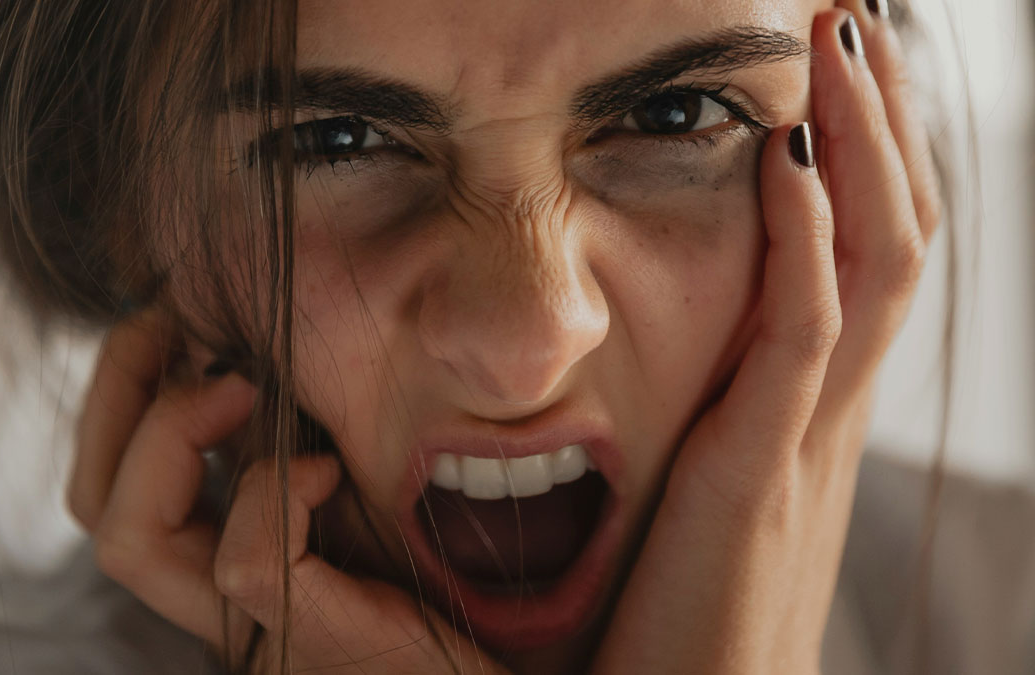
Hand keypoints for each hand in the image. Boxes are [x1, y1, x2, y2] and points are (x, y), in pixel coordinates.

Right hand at [69, 309, 508, 672]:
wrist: (527, 659)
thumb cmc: (459, 561)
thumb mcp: (361, 473)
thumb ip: (301, 431)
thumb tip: (255, 342)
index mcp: (223, 551)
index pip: (105, 483)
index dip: (117, 386)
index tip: (172, 315)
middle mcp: (217, 597)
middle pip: (94, 504)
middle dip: (120, 387)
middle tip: (179, 322)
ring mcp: (256, 630)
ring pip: (131, 538)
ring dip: (174, 431)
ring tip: (242, 384)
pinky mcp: (308, 641)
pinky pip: (244, 561)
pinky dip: (275, 491)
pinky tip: (330, 468)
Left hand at [591, 4, 940, 672]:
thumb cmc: (678, 618)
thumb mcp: (704, 492)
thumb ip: (711, 417)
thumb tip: (687, 354)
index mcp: (811, 410)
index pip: (867, 255)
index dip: (871, 156)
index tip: (838, 69)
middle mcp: (830, 412)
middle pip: (895, 234)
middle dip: (885, 119)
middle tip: (858, 15)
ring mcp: (810, 441)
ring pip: (874, 263)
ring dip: (865, 142)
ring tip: (843, 38)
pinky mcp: (762, 475)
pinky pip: (804, 335)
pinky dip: (808, 240)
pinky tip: (791, 156)